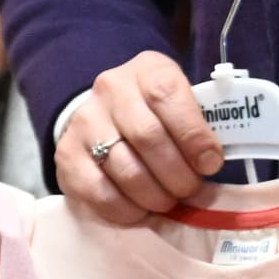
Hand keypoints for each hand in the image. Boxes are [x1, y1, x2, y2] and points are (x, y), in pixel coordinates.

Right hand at [52, 49, 227, 225]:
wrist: (106, 114)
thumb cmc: (157, 114)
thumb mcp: (182, 103)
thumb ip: (199, 126)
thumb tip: (210, 166)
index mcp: (147, 69)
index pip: (167, 96)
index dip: (193, 136)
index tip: (210, 164)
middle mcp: (111, 89)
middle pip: (148, 137)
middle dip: (178, 174)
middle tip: (190, 190)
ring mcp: (85, 121)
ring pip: (126, 169)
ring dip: (155, 196)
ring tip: (167, 202)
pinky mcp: (67, 155)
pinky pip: (100, 192)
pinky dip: (127, 209)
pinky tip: (141, 209)